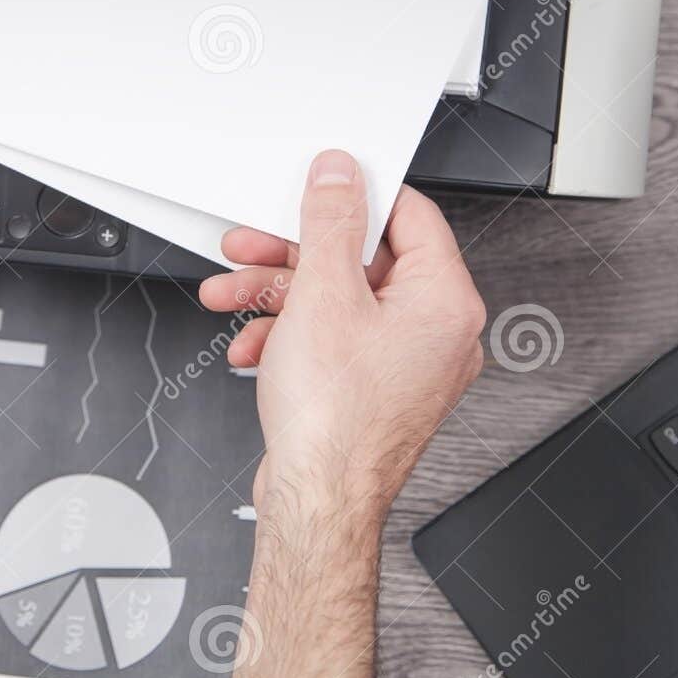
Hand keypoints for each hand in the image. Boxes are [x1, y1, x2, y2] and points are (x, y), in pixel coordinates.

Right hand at [197, 149, 485, 677]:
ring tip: (233, 296)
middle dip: (294, 254)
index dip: (356, 195)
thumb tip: (341, 175)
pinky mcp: (373, 389)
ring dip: (278, 296)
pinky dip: (291, 335)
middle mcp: (436, 333)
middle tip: (253, 245)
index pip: (410, 216)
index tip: (317, 186)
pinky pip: (333, 341)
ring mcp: (406, 365)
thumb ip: (331, 223)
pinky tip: (254, 344)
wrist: (317, 501)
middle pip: (362, 261)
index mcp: (445, 301)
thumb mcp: (323, 295)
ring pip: (338, 303)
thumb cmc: (336, 422)